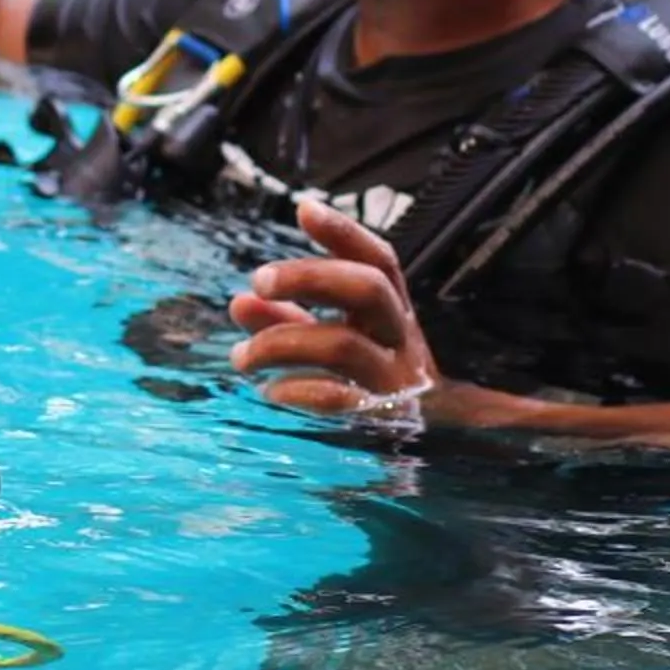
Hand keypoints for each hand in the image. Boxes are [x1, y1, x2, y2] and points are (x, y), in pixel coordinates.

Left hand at [227, 200, 532, 425]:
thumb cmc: (370, 391)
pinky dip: (298, 390)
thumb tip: (240, 303)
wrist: (429, 461)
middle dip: (309, 276)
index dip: (344, 232)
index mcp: (394, 315)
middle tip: (257, 280)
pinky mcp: (383, 422)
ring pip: (343, 344)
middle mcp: (402, 341)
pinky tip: (271, 391)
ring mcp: (396, 382)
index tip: (303, 208)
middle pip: (368, 288)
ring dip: (280, 342)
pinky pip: (339, 399)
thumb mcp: (336, 347)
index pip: (379, 261)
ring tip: (240, 357)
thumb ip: (290, 321)